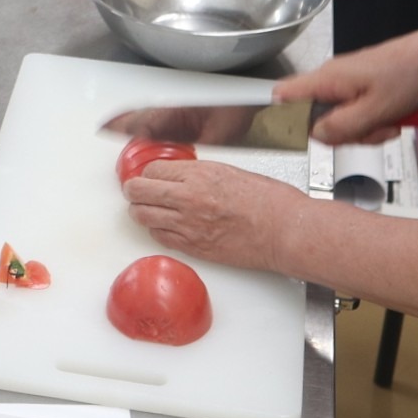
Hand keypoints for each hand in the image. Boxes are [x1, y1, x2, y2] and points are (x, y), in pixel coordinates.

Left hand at [123, 160, 305, 273]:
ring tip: (146, 209)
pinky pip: (159, 237)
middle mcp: (189, 199)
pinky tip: (164, 226)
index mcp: (199, 175)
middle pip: (138, 191)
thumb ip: (200, 174)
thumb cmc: (268, 201)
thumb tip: (180, 176)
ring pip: (142, 216)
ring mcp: (188, 225)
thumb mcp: (230, 172)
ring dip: (140, 211)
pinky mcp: (193, 247)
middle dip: (134, 190)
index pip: (152, 170)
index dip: (148, 174)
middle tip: (135, 191)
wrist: (284, 230)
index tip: (149, 177)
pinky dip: (157, 230)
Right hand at [276, 35, 417, 145]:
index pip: (283, 96)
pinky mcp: (360, 87)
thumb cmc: (408, 76)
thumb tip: (314, 136)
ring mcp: (345, 83)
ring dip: (363, 130)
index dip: (284, 119)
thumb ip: (341, 126)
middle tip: (371, 131)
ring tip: (388, 124)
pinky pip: (354, 112)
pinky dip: (372, 121)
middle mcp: (330, 79)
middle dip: (343, 133)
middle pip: (315, 117)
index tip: (304, 138)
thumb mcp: (376, 110)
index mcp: (326, 79)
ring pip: (338, 118)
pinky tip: (391, 119)